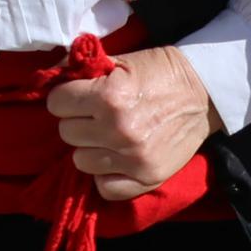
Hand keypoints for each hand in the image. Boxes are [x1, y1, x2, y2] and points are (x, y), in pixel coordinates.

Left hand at [46, 44, 217, 200]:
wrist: (204, 92)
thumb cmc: (158, 73)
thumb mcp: (118, 61)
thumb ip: (79, 71)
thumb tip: (46, 78)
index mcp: (108, 97)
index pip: (56, 104)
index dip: (66, 98)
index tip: (79, 96)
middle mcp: (118, 130)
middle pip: (66, 133)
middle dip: (78, 121)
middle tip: (96, 115)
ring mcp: (133, 158)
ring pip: (81, 161)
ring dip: (90, 148)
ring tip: (107, 136)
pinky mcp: (149, 177)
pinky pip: (106, 188)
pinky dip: (107, 176)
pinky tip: (114, 159)